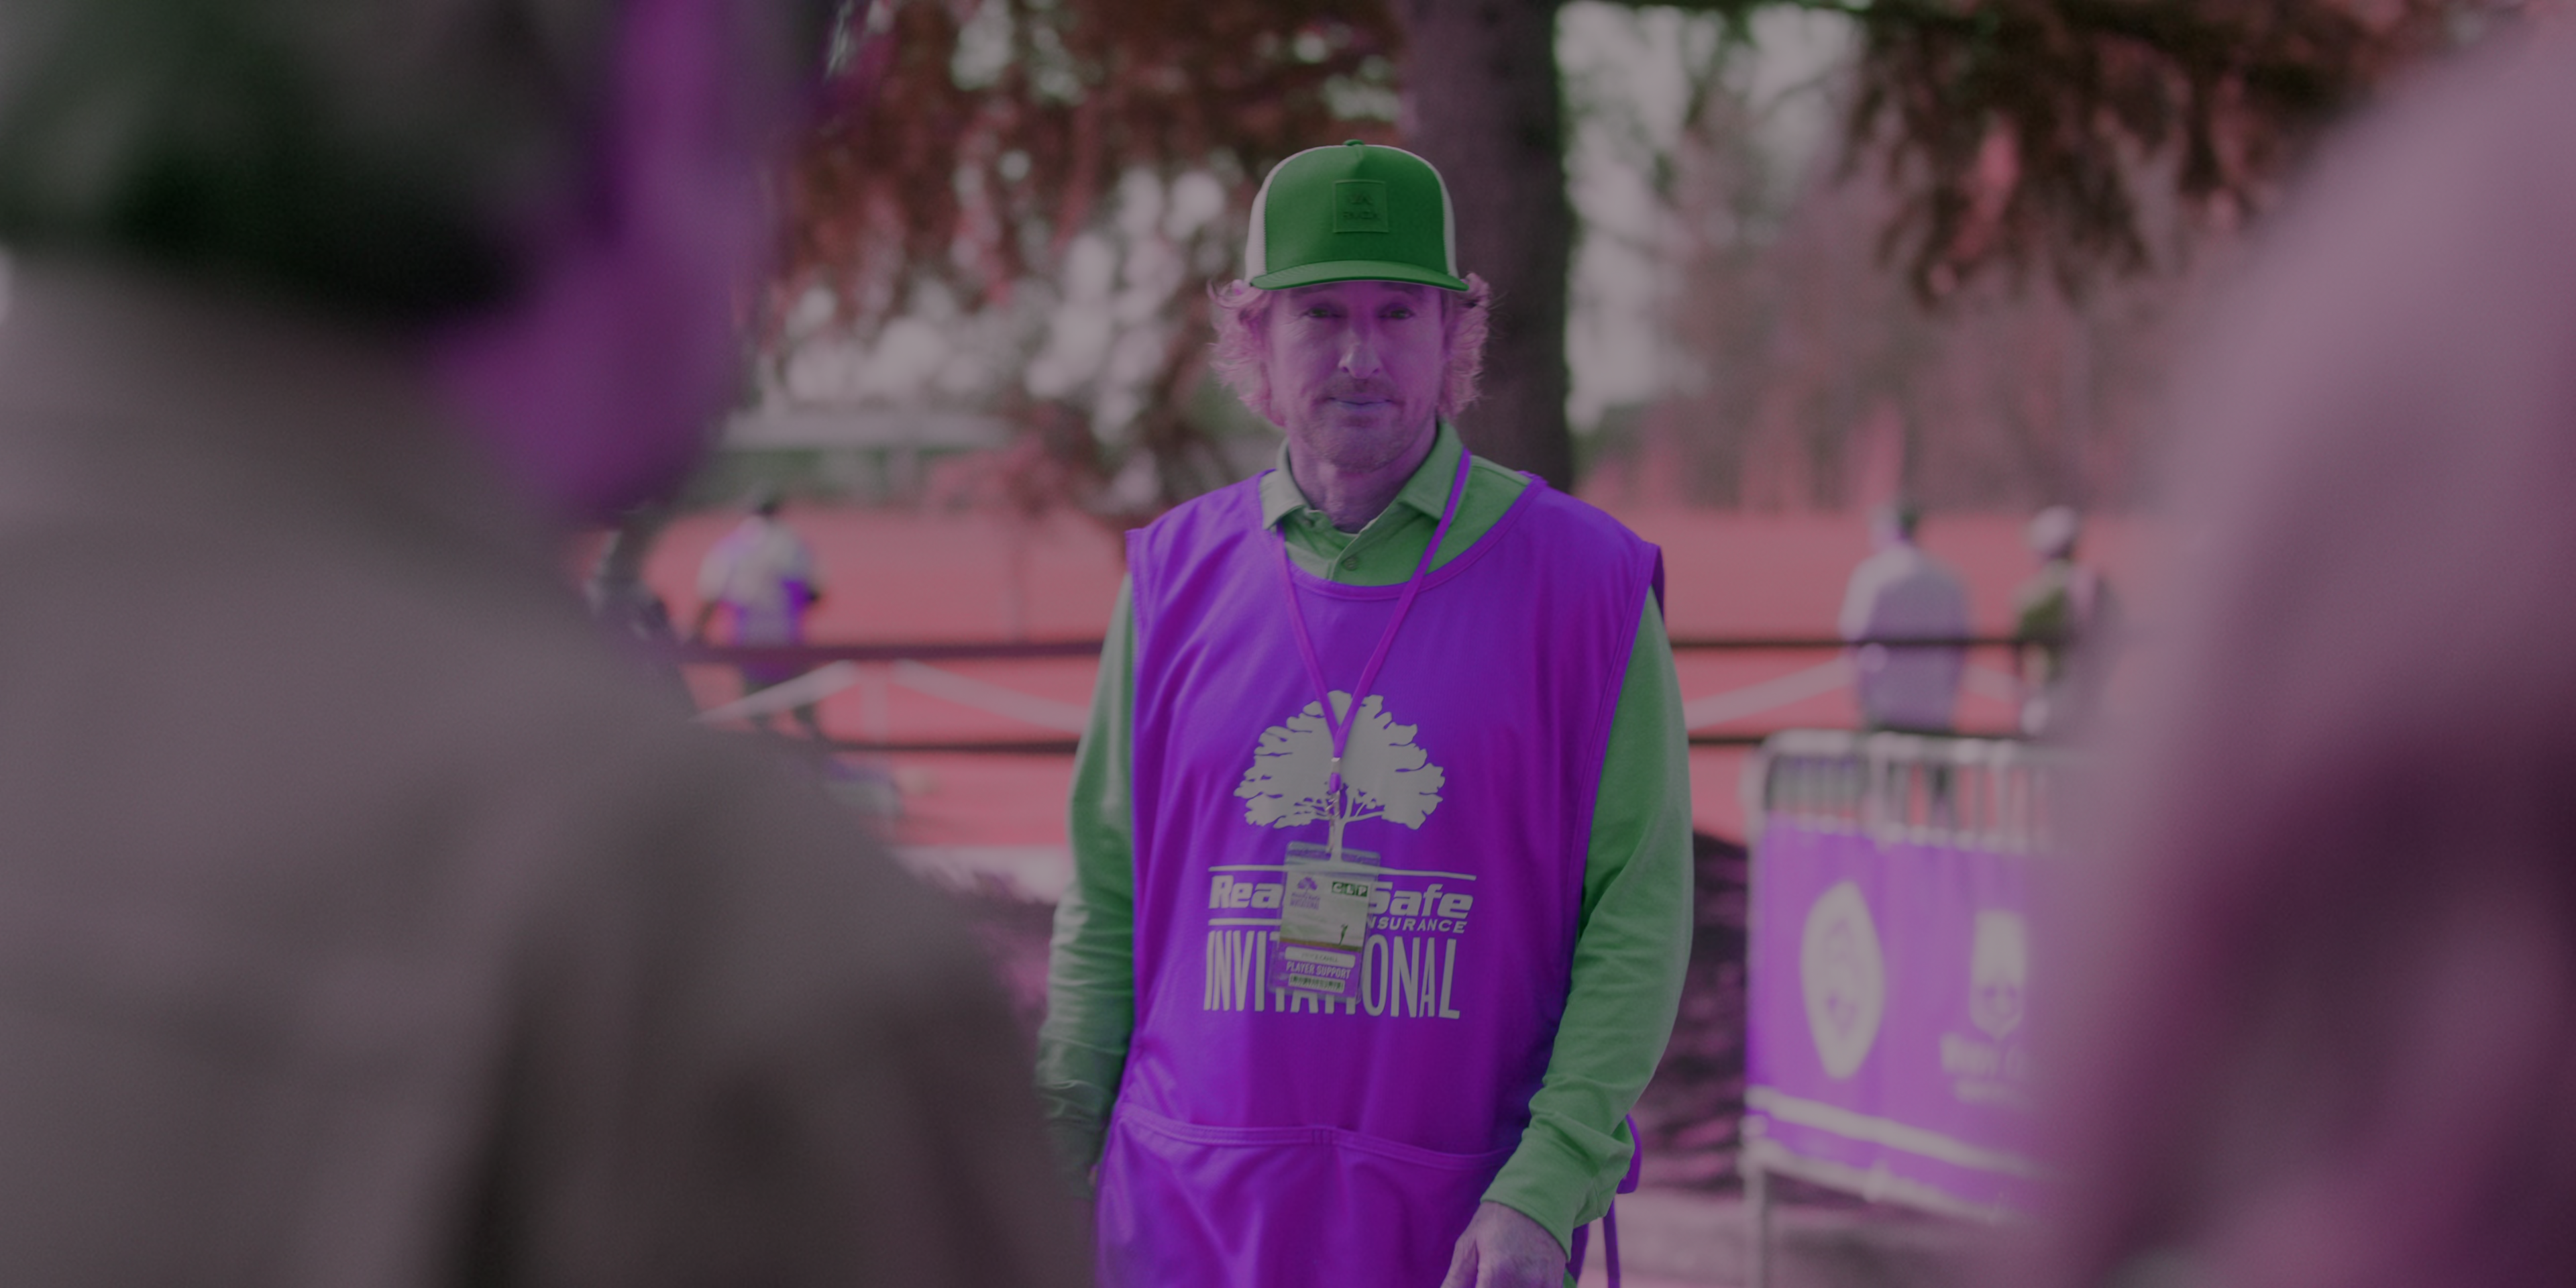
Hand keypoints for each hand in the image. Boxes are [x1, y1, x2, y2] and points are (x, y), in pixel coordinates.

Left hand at [1439, 1201, 1564, 1287]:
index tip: (1476, 1287)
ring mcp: (1542, 1286)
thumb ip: (1455, 1281)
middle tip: (1483, 1282)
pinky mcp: (1554, 1285)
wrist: (1537, 1198)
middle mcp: (1523, 1283)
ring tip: (1501, 1279)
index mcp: (1496, 1274)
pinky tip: (1516, 1282)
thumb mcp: (1468, 1246)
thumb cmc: (1496, 1221)